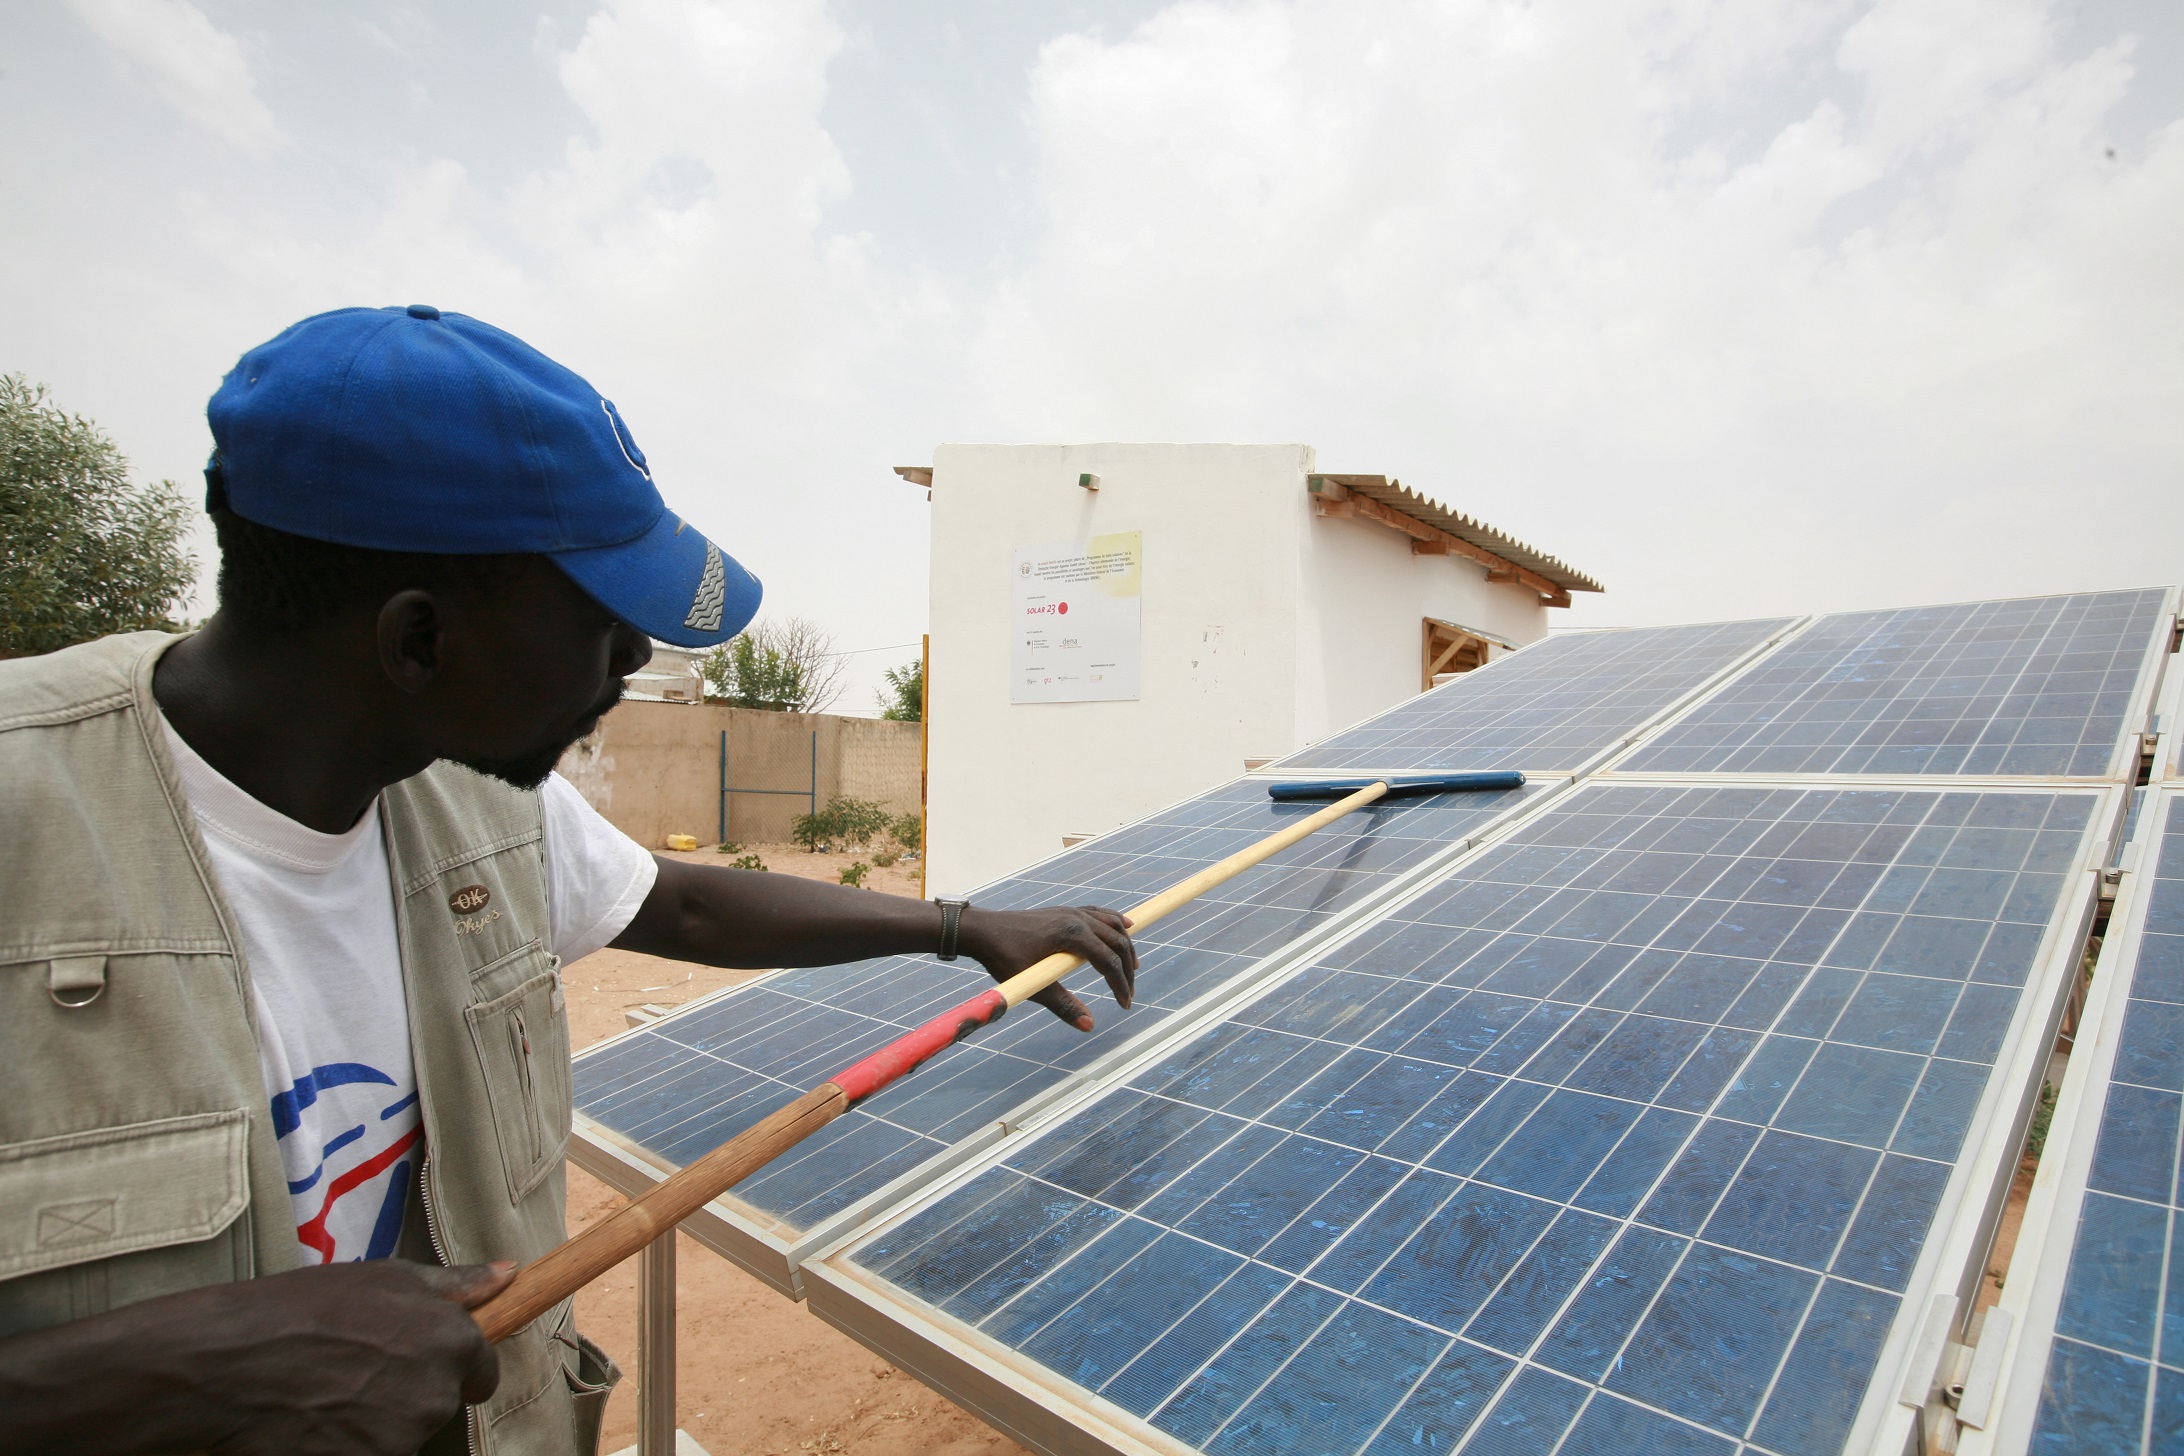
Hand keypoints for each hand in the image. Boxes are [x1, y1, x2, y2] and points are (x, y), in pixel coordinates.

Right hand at [0, 1259, 515, 1455]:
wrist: (223, 1365)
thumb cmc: (299, 1310)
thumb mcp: (381, 1278)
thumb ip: (453, 1284)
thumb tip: (507, 1276)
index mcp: (450, 1340)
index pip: (482, 1369)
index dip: (451, 1364)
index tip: (412, 1358)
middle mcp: (435, 1394)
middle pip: (439, 1403)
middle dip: (407, 1389)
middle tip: (351, 1369)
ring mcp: (400, 1439)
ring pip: (402, 1433)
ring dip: (374, 1419)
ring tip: (322, 1392)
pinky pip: (371, 1453)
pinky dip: (346, 1442)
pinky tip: (310, 1421)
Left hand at [958, 905, 1137, 1029]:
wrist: (983, 931)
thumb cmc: (1003, 956)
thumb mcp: (1033, 984)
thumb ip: (1063, 1005)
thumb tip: (1089, 1025)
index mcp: (1072, 934)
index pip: (1108, 961)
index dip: (1120, 985)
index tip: (1124, 1005)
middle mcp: (1077, 918)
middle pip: (1117, 942)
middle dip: (1127, 969)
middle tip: (1128, 993)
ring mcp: (1072, 912)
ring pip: (1112, 926)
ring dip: (1126, 946)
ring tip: (1133, 968)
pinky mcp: (1066, 911)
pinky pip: (1100, 914)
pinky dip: (1116, 921)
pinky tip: (1126, 926)